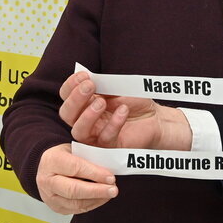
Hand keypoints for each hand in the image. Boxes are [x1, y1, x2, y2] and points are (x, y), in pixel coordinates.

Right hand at [35, 143, 116, 214]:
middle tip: (113, 190)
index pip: (75, 168)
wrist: (49, 166)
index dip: (95, 173)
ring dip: (96, 199)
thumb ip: (90, 155)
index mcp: (52, 160)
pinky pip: (76, 210)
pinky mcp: (55, 207)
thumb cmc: (66, 156)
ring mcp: (49, 196)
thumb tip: (110, 166)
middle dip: (96, 191)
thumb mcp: (77, 147)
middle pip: (73, 190)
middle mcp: (47, 179)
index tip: (110, 177)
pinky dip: (92, 204)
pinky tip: (102, 198)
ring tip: (110, 193)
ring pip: (75, 203)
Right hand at [58, 71, 189, 149]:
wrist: (156, 118)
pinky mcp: (110, 147)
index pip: (66, 96)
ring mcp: (96, 135)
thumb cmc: (134, 101)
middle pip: (67, 114)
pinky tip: (123, 110)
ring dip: (88, 115)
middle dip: (76, 99)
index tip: (84, 75)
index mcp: (84, 104)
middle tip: (90, 87)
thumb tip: (86, 77)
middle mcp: (85, 120)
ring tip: (102, 102)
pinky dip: (113, 124)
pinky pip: (105, 139)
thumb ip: (101, 84)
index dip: (71, 85)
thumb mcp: (117, 88)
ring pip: (79, 131)